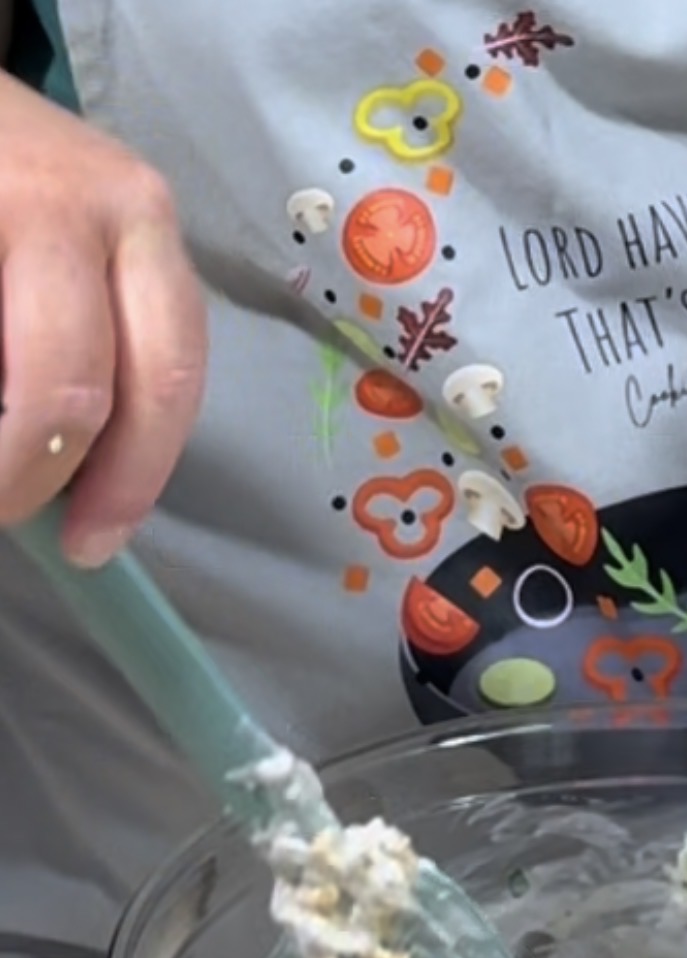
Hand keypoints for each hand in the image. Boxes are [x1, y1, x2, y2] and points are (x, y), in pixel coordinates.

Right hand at [0, 70, 206, 564]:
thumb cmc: (8, 181)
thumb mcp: (72, 244)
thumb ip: (96, 345)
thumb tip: (83, 488)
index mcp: (144, 225)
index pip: (168, 378)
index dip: (132, 480)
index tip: (91, 545)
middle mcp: (87, 201)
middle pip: (78, 388)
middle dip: (32, 476)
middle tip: (5, 513)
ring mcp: (9, 195)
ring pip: (22, 381)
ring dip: (0, 448)